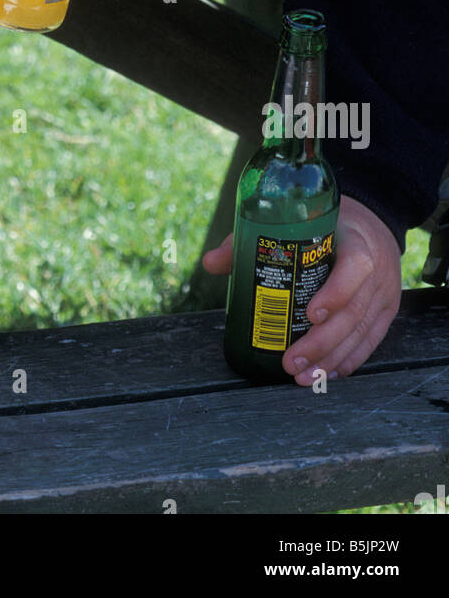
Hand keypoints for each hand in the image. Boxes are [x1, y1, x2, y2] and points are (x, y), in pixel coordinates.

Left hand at [203, 194, 401, 382]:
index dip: (337, 293)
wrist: (372, 223)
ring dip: (331, 359)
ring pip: (362, 333)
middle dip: (322, 343)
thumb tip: (210, 263)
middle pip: (355, 312)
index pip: (356, 266)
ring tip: (302, 377)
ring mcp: (385, 294)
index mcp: (356, 240)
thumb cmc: (328, 223)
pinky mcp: (387, 312)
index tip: (311, 314)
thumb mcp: (299, 221)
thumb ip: (254, 239)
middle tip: (291, 361)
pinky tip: (326, 374)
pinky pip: (370, 342)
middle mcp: (377, 270)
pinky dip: (348, 360)